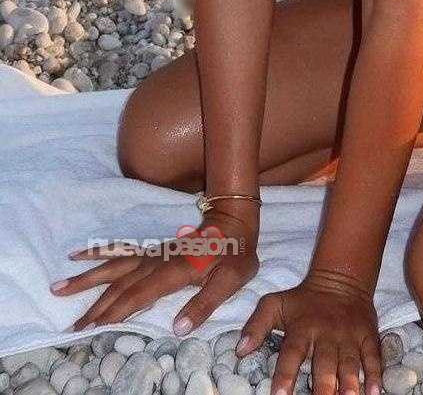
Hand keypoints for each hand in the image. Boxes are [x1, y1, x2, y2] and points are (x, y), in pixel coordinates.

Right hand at [51, 212, 258, 333]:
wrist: (235, 223)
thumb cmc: (235, 255)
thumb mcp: (230, 281)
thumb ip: (205, 304)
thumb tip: (178, 328)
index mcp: (173, 271)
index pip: (138, 295)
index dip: (115, 312)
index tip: (92, 328)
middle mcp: (155, 261)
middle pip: (119, 285)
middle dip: (95, 307)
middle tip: (72, 327)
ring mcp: (150, 253)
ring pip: (112, 267)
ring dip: (86, 279)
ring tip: (58, 287)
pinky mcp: (150, 249)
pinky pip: (119, 250)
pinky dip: (98, 253)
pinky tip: (78, 254)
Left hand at [237, 270, 381, 394]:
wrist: (341, 279)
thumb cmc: (303, 299)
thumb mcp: (274, 304)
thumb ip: (256, 325)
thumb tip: (239, 350)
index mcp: (302, 328)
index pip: (291, 354)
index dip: (285, 375)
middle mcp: (326, 334)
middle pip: (324, 364)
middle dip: (323, 387)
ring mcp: (349, 336)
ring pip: (350, 363)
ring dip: (349, 384)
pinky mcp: (368, 336)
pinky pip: (373, 357)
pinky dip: (375, 375)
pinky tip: (375, 393)